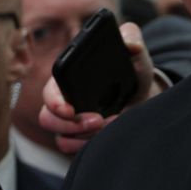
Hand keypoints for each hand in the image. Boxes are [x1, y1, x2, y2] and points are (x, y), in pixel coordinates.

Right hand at [39, 22, 163, 155]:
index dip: (55, 103)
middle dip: (72, 124)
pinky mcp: (79, 139)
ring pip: (61, 138)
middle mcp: (63, 102)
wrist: (143, 96)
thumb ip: (132, 39)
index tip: (71, 110)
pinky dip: (89, 146)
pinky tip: (107, 135)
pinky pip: (72, 150)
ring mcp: (69, 123)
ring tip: (109, 125)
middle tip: (98, 120)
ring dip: (84, 137)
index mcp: (67, 79)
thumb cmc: (132, 71)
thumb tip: (131, 44)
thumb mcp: (135, 54)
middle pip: (47, 119)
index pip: (49, 93)